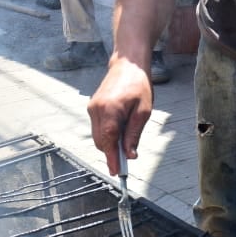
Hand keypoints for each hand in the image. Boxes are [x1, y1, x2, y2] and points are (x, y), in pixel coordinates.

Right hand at [87, 57, 153, 174]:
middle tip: (127, 159)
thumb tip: (129, 154)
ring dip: (110, 143)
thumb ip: (134, 134)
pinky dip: (107, 133)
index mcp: (110, 109)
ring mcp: (92, 108)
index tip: (116, 172)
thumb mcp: (143, 111)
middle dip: (112, 152)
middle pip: (101, 141)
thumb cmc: (138, 85)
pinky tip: (120, 129)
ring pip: (97, 136)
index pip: (108, 140)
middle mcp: (96, 109)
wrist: (128, 64)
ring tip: (126, 139)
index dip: (112, 158)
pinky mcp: (92, 107)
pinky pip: (97, 127)